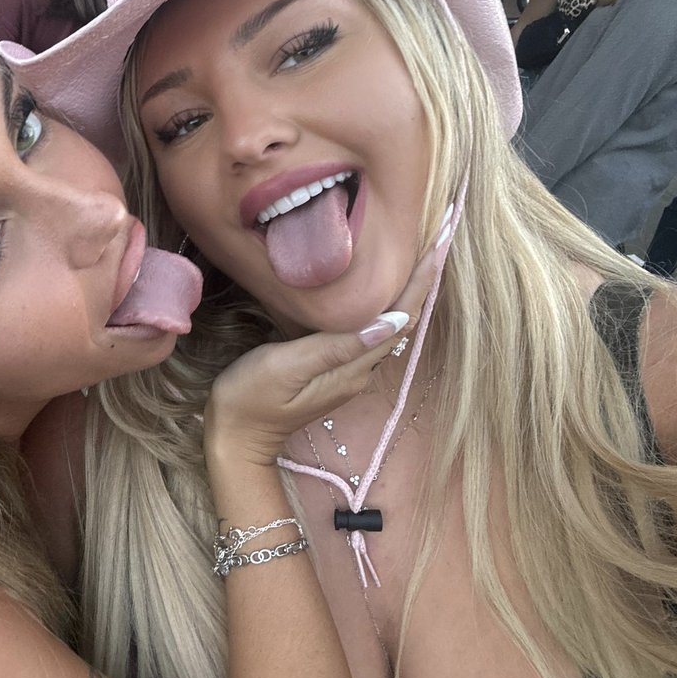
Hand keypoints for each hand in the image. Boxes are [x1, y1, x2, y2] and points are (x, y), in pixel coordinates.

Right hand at [203, 237, 443, 467]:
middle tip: (438, 240)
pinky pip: (369, 333)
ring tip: (419, 257)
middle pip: (401, 322)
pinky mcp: (332, 370)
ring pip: (388, 327)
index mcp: (353, 368)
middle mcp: (359, 371)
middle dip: (421, 282)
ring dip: (406, 293)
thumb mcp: (287, 366)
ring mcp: (347, 372)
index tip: (440, 246)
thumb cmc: (251, 397)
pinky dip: (382, 306)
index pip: (400, 320)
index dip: (421, 283)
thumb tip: (390, 321)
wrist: (236, 437)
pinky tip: (380, 290)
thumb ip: (336, 346)